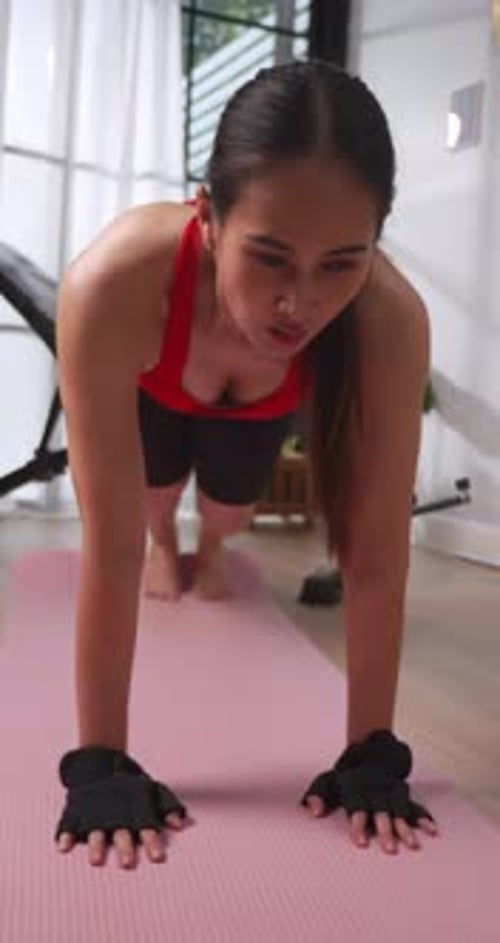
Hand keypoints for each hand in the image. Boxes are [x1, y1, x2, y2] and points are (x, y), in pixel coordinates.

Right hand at [55, 746, 189, 867]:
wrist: (101, 763)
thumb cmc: (130, 785)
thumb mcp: (152, 791)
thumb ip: (167, 807)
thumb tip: (180, 823)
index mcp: (135, 811)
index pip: (147, 828)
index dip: (152, 842)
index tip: (158, 858)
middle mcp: (115, 815)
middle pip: (121, 833)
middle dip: (125, 847)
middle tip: (128, 863)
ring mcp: (94, 814)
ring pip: (95, 832)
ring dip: (96, 846)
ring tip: (96, 860)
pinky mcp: (77, 813)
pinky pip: (70, 825)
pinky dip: (66, 835)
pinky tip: (64, 847)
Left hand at [300, 729, 438, 853]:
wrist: (369, 752)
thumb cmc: (345, 777)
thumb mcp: (327, 780)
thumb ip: (317, 794)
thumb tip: (312, 811)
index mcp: (356, 788)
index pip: (356, 807)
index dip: (358, 825)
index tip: (360, 844)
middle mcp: (375, 790)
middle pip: (381, 810)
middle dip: (386, 829)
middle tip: (390, 850)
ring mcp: (391, 790)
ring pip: (400, 808)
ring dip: (406, 826)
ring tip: (412, 845)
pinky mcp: (403, 792)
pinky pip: (415, 805)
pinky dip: (424, 817)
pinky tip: (432, 830)